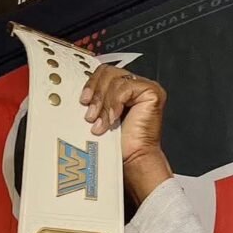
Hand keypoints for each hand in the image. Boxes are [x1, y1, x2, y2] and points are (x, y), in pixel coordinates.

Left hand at [80, 65, 172, 202]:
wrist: (132, 160)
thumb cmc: (116, 145)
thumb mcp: (99, 117)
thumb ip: (94, 101)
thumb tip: (80, 94)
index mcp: (121, 89)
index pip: (104, 73)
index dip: (91, 84)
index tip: (82, 101)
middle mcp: (134, 86)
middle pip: (108, 72)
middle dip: (96, 94)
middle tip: (90, 115)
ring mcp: (144, 87)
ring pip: (115, 80)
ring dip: (104, 104)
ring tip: (101, 123)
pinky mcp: (152, 92)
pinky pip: (125, 88)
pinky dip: (115, 104)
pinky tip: (113, 120)